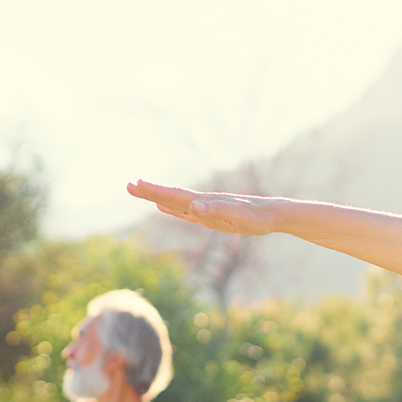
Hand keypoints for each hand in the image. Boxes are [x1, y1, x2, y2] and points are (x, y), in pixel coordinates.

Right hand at [126, 180, 275, 235]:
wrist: (273, 214)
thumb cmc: (258, 217)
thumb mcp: (238, 217)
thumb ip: (216, 211)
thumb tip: (192, 206)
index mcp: (206, 202)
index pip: (175, 195)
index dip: (155, 191)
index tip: (135, 184)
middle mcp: (203, 202)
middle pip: (171, 195)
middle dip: (150, 191)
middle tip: (128, 185)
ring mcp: (206, 207)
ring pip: (176, 202)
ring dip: (157, 197)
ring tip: (140, 191)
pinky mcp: (211, 215)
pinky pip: (186, 211)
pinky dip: (172, 208)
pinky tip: (164, 207)